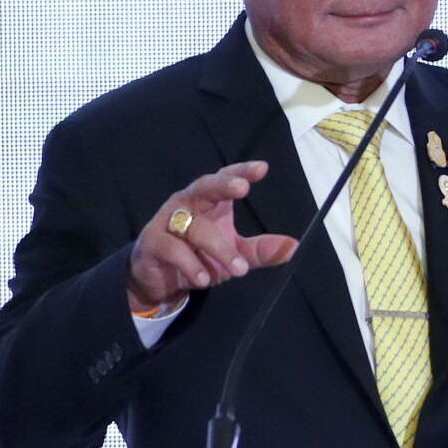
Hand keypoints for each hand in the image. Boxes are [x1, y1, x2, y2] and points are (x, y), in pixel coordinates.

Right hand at [126, 161, 298, 312]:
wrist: (160, 279)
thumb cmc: (199, 256)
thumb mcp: (234, 254)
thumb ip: (260, 251)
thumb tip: (293, 247)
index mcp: (210, 201)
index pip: (225, 178)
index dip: (241, 171)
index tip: (262, 169)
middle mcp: (188, 203)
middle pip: (204, 186)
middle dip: (222, 185)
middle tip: (242, 187)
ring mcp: (168, 221)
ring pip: (195, 226)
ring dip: (218, 248)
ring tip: (238, 269)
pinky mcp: (153, 242)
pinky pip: (173, 248)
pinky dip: (190, 264)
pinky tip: (202, 278)